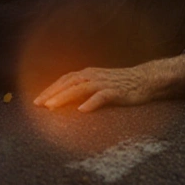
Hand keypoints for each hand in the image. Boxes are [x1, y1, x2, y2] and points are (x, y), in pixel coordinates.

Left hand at [33, 53, 184, 112]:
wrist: (148, 80)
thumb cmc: (123, 85)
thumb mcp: (100, 85)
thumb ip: (84, 91)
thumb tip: (67, 104)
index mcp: (88, 74)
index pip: (65, 80)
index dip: (50, 89)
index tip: (36, 101)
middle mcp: (94, 75)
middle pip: (69, 82)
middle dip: (52, 93)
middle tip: (38, 105)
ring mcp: (106, 82)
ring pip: (81, 87)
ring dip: (65, 97)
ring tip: (52, 107)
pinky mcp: (118, 91)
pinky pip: (102, 96)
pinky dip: (91, 102)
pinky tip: (82, 110)